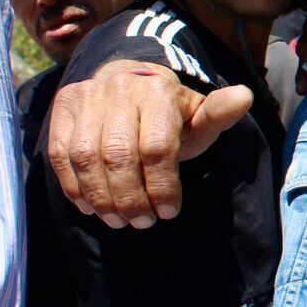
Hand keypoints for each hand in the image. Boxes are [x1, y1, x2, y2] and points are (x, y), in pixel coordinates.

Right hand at [45, 59, 251, 228]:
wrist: (130, 84)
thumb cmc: (171, 114)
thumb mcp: (199, 116)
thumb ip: (219, 115)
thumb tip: (245, 97)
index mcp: (159, 90)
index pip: (157, 148)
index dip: (162, 186)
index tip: (169, 212)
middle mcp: (120, 88)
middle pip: (118, 156)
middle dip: (130, 198)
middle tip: (142, 222)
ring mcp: (87, 95)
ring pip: (85, 157)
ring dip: (101, 198)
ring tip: (118, 220)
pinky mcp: (64, 107)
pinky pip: (61, 154)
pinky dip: (74, 186)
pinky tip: (91, 206)